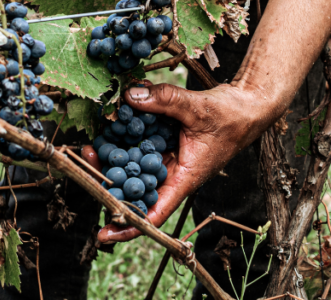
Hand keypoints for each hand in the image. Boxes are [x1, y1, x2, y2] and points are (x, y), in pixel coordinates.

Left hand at [96, 82, 276, 242]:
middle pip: (135, 190)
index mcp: (184, 179)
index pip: (154, 212)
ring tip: (90, 148)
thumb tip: (129, 96)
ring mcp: (166, 159)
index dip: (129, 224)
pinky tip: (111, 125)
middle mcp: (171, 174)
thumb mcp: (198, 108)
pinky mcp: (163, 143)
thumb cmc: (231, 116)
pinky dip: (125, 137)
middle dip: (109, 183)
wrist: (245, 106)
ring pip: (133, 168)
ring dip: (113, 160)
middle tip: (86, 165)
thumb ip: (164, 101)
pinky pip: (139, 145)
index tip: (104, 233)